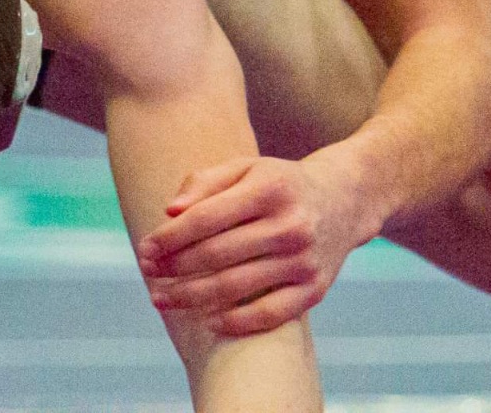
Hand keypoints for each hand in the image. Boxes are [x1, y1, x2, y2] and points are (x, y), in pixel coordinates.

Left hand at [137, 149, 378, 336]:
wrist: (345, 199)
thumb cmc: (279, 183)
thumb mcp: (246, 168)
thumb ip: (204, 182)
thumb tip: (169, 212)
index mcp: (268, 188)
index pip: (206, 218)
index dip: (170, 238)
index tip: (144, 249)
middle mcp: (290, 225)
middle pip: (217, 255)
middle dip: (174, 268)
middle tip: (147, 274)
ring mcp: (304, 260)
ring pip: (237, 287)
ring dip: (192, 297)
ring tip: (162, 299)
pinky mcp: (316, 289)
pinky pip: (271, 315)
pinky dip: (236, 323)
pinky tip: (207, 322)